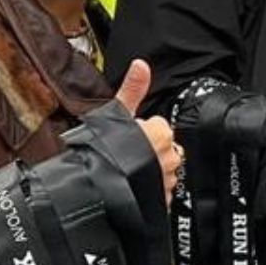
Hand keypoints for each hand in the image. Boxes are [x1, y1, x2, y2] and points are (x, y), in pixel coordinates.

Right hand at [113, 58, 179, 201]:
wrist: (95, 190)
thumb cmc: (103, 152)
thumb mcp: (117, 113)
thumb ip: (133, 88)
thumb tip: (141, 64)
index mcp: (162, 133)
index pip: (158, 127)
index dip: (142, 132)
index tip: (128, 138)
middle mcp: (170, 156)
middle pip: (162, 148)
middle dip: (149, 151)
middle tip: (127, 155)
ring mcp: (167, 180)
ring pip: (162, 170)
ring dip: (150, 170)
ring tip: (128, 172)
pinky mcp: (162, 200)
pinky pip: (160, 192)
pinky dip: (150, 190)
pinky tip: (134, 188)